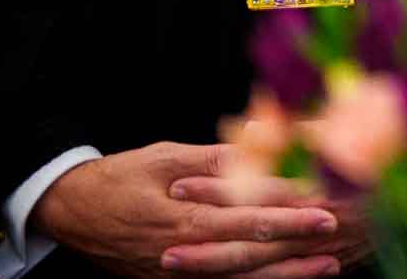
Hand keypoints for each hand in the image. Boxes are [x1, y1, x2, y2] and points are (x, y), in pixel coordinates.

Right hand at [30, 142, 340, 277]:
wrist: (70, 211)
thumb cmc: (121, 177)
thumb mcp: (166, 157)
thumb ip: (216, 159)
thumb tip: (264, 142)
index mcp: (182, 215)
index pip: (246, 211)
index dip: (287, 205)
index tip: (323, 197)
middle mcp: (182, 251)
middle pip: (250, 247)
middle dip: (296, 239)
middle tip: (337, 229)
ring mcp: (177, 274)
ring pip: (241, 276)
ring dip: (286, 273)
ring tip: (328, 266)